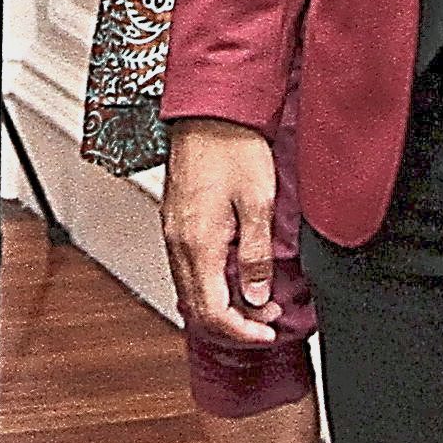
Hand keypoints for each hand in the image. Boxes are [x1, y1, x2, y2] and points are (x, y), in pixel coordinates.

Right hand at [163, 121, 284, 350]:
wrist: (210, 111)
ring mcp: (173, 233)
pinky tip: (235, 276)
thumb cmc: (234, 148)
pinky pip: (188, 269)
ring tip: (259, 299)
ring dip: (223, 305)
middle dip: (234, 324)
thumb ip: (256, 257)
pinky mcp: (175, 222)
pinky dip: (211, 285)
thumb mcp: (259, 205)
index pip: (212, 312)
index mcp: (198, 244)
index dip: (242, 332)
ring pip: (191, 291)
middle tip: (269, 320)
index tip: (268, 332)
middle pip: (197, 309)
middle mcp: (178, 243)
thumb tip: (256, 298)